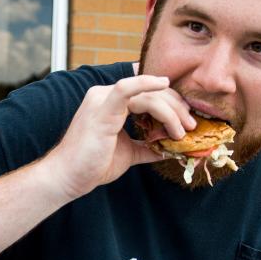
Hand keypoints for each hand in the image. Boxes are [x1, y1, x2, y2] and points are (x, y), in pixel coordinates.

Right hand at [42, 75, 194, 199]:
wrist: (69, 176)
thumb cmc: (93, 164)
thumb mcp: (129, 153)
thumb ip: (148, 147)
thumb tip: (171, 149)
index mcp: (111, 102)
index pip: (149, 94)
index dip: (172, 104)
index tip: (187, 121)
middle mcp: (105, 94)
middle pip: (152, 92)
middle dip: (177, 108)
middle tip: (191, 126)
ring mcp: (102, 99)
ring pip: (148, 95)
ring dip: (171, 111)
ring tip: (182, 131)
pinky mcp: (102, 108)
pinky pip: (126, 89)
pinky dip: (146, 83)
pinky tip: (164, 82)